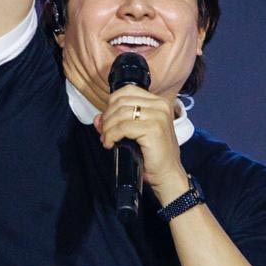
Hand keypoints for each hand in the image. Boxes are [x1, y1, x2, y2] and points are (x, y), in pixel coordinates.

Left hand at [94, 85, 190, 203]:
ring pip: (120, 113)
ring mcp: (158, 116)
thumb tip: (98, 118)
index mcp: (159, 102)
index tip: (107, 120)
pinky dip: (111, 135)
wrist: (167, 174)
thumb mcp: (135, 133)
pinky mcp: (153, 129)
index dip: (111, 104)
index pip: (127, 91)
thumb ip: (118, 122)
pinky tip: (110, 143)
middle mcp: (161, 105)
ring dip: (108, 128)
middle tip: (104, 132)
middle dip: (107, 117)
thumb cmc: (154, 155)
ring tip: (107, 139)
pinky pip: (123, 127)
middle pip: (121, 101)